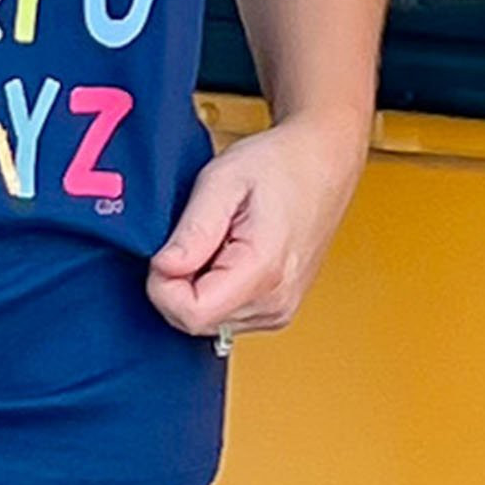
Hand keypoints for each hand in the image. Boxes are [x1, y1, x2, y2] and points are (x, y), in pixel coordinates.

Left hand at [145, 113, 367, 342]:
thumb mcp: (222, 181)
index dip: (162, 285)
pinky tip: (225, 253)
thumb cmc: (278, 165)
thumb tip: (164, 268)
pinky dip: (212, 288)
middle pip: (196, 322)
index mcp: (263, 271)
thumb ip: (193, 231)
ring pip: (208, 322)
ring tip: (216, 240)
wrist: (321, 163)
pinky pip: (225, 315)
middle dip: (176, 284)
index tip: (166, 250)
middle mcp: (276, 303)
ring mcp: (279, 310)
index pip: (191, 314)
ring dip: (194, 285)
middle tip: (191, 239)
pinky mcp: (277, 309)